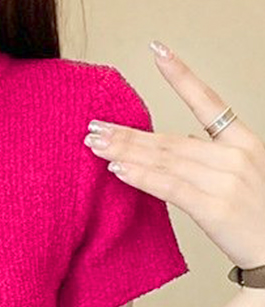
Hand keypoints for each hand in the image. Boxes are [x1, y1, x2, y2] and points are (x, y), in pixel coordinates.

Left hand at [83, 40, 264, 269]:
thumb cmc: (258, 217)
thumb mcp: (241, 176)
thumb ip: (209, 159)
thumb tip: (174, 148)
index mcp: (243, 142)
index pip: (208, 101)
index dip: (181, 75)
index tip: (157, 53)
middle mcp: (234, 156)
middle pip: (169, 139)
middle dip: (127, 134)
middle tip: (94, 127)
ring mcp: (224, 180)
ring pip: (164, 160)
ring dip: (124, 152)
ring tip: (95, 145)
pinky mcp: (213, 207)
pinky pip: (169, 187)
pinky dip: (141, 177)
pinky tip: (117, 170)